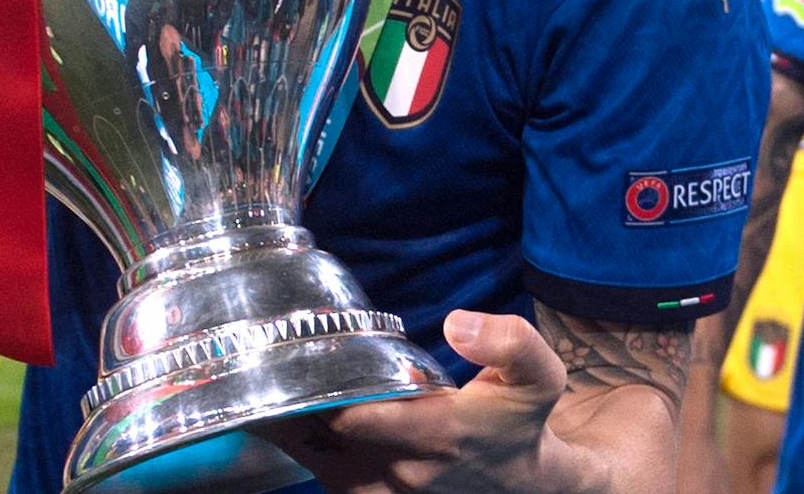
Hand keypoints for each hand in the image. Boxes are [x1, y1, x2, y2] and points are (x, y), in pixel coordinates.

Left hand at [259, 310, 586, 493]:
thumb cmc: (520, 421)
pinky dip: (307, 449)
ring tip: (267, 388)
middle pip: (327, 438)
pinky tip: (289, 418)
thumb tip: (457, 325)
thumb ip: (509, 343)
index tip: (294, 354)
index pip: (356, 417)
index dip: (321, 389)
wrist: (528, 484)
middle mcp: (405, 472)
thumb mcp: (537, 376)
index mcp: (437, 435)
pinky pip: (328, 477)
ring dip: (294, 428)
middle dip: (299, 400)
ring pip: (319, 462)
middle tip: (271, 359)